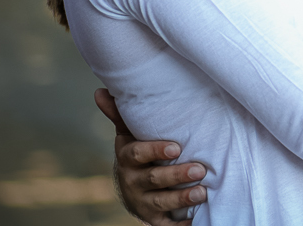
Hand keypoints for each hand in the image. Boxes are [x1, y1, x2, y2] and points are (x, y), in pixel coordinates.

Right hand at [95, 88, 205, 225]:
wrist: (132, 187)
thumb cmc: (136, 152)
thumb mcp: (128, 134)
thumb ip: (120, 114)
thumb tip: (100, 90)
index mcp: (128, 158)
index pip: (138, 154)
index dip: (155, 151)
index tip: (176, 147)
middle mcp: (133, 181)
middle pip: (154, 179)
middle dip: (177, 176)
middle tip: (199, 170)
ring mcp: (143, 202)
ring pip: (162, 202)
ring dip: (182, 198)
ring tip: (202, 193)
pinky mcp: (153, 219)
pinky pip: (165, 225)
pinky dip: (179, 225)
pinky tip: (194, 221)